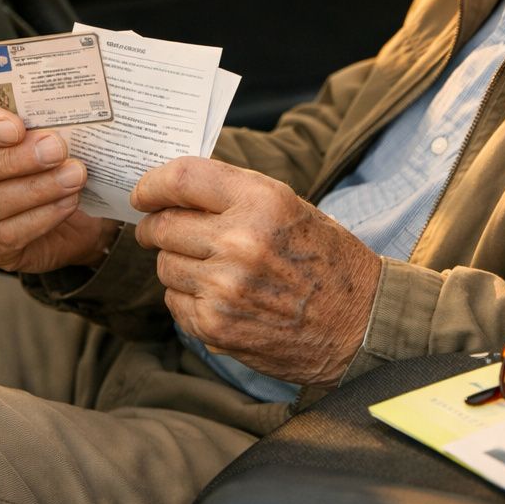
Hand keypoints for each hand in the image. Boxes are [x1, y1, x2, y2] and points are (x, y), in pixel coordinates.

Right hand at [0, 97, 117, 272]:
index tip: (16, 126)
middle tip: (54, 149)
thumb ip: (36, 114)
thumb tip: (59, 105)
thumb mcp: (38, 127)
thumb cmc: (45, 156)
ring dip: (34, 189)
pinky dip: (41, 217)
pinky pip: (6, 235)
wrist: (71, 208)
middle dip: (12, 159)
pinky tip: (67, 201)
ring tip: (72, 175)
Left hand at [132, 157, 380, 387]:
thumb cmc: (327, 260)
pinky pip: (175, 302)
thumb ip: (234, 195)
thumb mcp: (290, 207)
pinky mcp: (216, 325)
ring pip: (165, 265)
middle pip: (163, 225)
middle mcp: (239, 241)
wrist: (360, 325)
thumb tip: (173, 189)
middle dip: (156, 227)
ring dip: (177, 264)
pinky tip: (219, 297)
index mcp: (262, 201)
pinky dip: (187, 298)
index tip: (143, 193)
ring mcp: (224, 287)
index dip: (152, 184)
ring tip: (211, 268)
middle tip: (163, 230)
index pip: (180, 178)